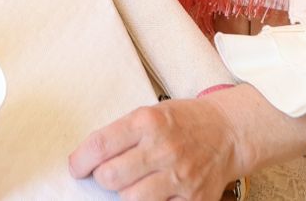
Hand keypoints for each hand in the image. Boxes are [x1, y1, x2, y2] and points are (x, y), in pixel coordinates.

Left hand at [68, 97, 244, 200]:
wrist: (228, 132)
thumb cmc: (183, 122)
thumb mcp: (150, 113)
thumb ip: (121, 134)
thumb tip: (88, 158)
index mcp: (147, 122)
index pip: (100, 145)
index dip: (80, 161)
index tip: (77, 167)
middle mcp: (163, 148)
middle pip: (110, 177)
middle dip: (102, 178)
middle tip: (109, 174)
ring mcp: (180, 176)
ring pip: (130, 199)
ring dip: (125, 193)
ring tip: (134, 183)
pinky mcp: (194, 199)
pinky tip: (156, 192)